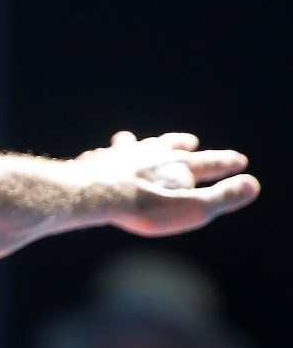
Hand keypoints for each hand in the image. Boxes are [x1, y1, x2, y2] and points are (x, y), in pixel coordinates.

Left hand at [76, 131, 259, 235]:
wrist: (95, 194)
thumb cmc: (145, 207)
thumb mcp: (192, 208)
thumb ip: (222, 197)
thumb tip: (252, 185)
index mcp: (179, 165)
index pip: (210, 162)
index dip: (226, 163)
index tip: (240, 161)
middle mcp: (152, 154)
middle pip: (170, 145)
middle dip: (181, 144)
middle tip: (189, 141)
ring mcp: (122, 155)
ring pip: (134, 144)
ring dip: (140, 143)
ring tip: (134, 139)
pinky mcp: (96, 162)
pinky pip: (101, 155)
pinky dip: (103, 155)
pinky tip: (97, 156)